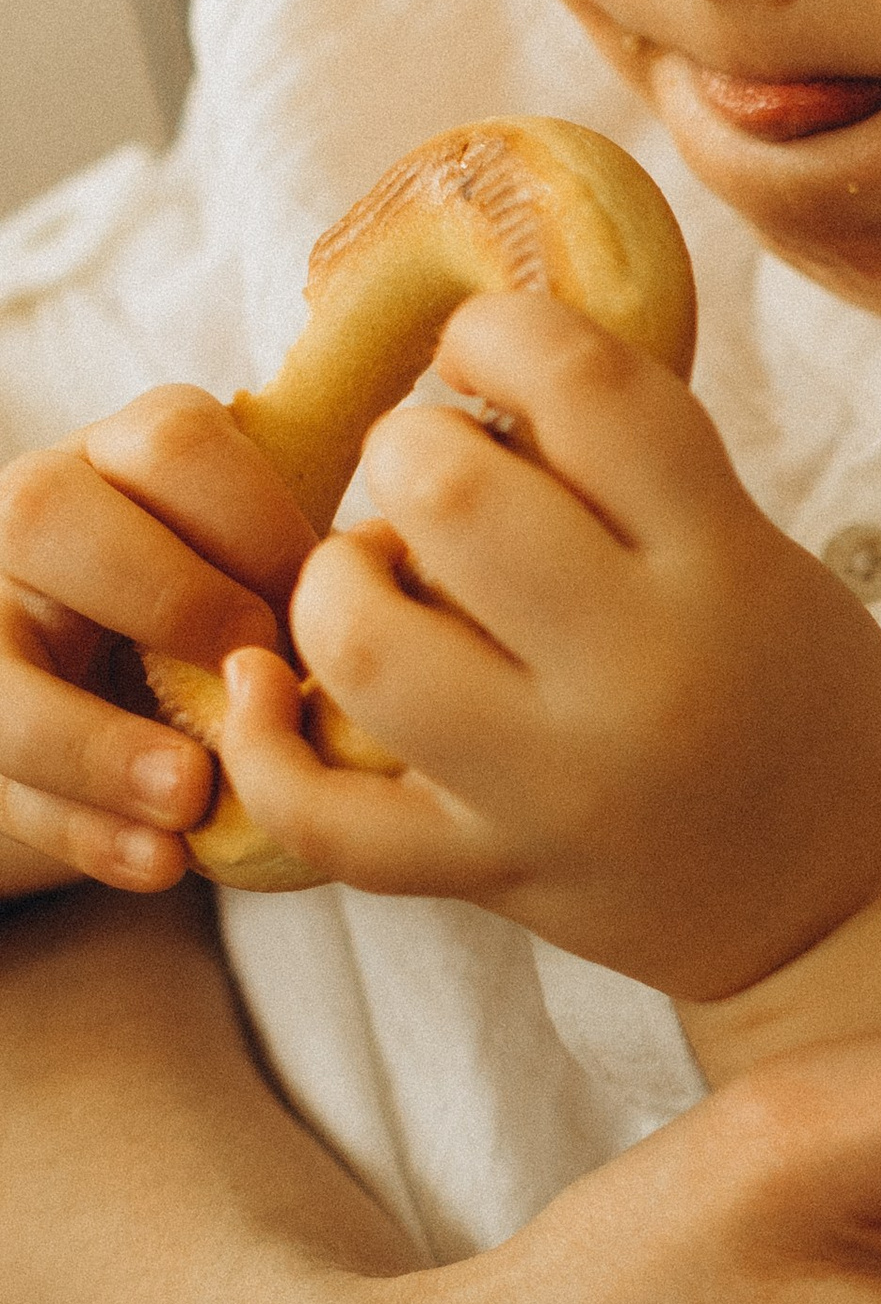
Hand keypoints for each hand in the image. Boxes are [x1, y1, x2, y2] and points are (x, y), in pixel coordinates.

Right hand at [0, 390, 310, 892]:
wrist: (146, 689)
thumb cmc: (248, 615)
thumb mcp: (277, 569)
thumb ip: (327, 574)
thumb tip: (419, 610)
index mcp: (129, 455)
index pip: (173, 440)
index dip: (255, 523)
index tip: (320, 600)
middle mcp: (37, 512)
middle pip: (46, 511)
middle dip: (168, 599)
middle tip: (258, 674)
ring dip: (96, 742)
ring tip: (190, 797)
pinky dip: (82, 830)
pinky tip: (160, 863)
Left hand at [215, 291, 880, 998]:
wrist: (852, 903)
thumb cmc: (808, 706)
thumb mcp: (767, 562)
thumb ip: (647, 480)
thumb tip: (488, 373)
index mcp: (727, 568)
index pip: (587, 388)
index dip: (505, 333)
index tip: (487, 353)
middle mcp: (642, 671)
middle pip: (448, 491)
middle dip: (410, 450)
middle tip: (437, 478)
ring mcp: (558, 784)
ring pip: (361, 639)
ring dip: (337, 579)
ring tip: (378, 581)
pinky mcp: (495, 872)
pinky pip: (325, 815)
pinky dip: (267, 744)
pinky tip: (268, 688)